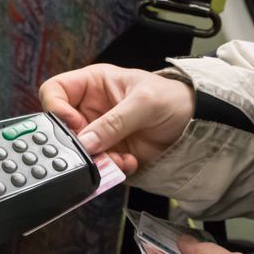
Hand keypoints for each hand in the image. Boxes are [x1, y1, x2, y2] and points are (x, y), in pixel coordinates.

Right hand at [39, 64, 194, 173]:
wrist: (197, 125)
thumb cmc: (173, 99)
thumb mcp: (144, 103)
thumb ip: (114, 121)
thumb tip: (86, 141)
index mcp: (92, 84)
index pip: (55, 91)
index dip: (56, 108)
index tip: (73, 124)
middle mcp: (90, 109)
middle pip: (61, 127)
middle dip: (78, 142)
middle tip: (94, 148)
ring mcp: (99, 133)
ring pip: (78, 151)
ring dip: (96, 159)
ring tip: (119, 157)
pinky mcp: (109, 153)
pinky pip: (96, 166)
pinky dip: (110, 169)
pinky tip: (129, 161)